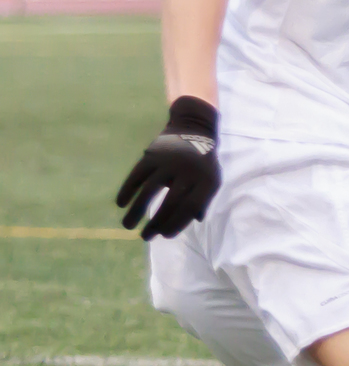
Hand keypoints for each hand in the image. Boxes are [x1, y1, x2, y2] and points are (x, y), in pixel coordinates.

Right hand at [116, 97, 219, 239]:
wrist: (194, 128)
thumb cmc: (203, 162)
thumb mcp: (211, 180)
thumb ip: (202, 201)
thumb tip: (190, 222)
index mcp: (207, 180)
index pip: (190, 208)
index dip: (177, 224)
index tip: (164, 235)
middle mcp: (188, 171)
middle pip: (170, 203)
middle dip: (156, 223)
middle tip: (145, 237)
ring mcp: (169, 162)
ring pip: (149, 191)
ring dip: (136, 211)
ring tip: (128, 226)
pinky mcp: (152, 155)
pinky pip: (136, 176)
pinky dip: (127, 190)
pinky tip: (121, 204)